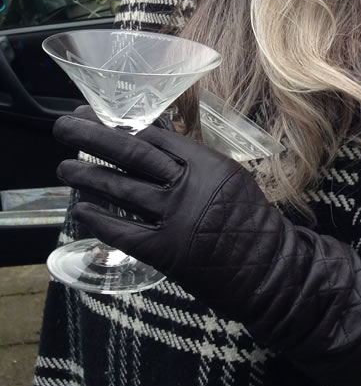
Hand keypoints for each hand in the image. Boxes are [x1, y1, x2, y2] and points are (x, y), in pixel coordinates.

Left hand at [54, 106, 360, 385]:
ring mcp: (174, 218)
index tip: (100, 115)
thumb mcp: (230, 177)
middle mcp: (188, 185)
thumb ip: (196, 161)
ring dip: (88, 176)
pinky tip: (81, 211)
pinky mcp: (164, 252)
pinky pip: (123, 232)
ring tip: (66, 166)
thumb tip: (157, 144)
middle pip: (131, 152)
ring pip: (121, 189)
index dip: (124, 124)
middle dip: (94, 136)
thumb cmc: (251, 222)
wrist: (268, 271)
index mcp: (207, 163)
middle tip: (66, 125)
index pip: (157, 136)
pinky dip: (100, 221)